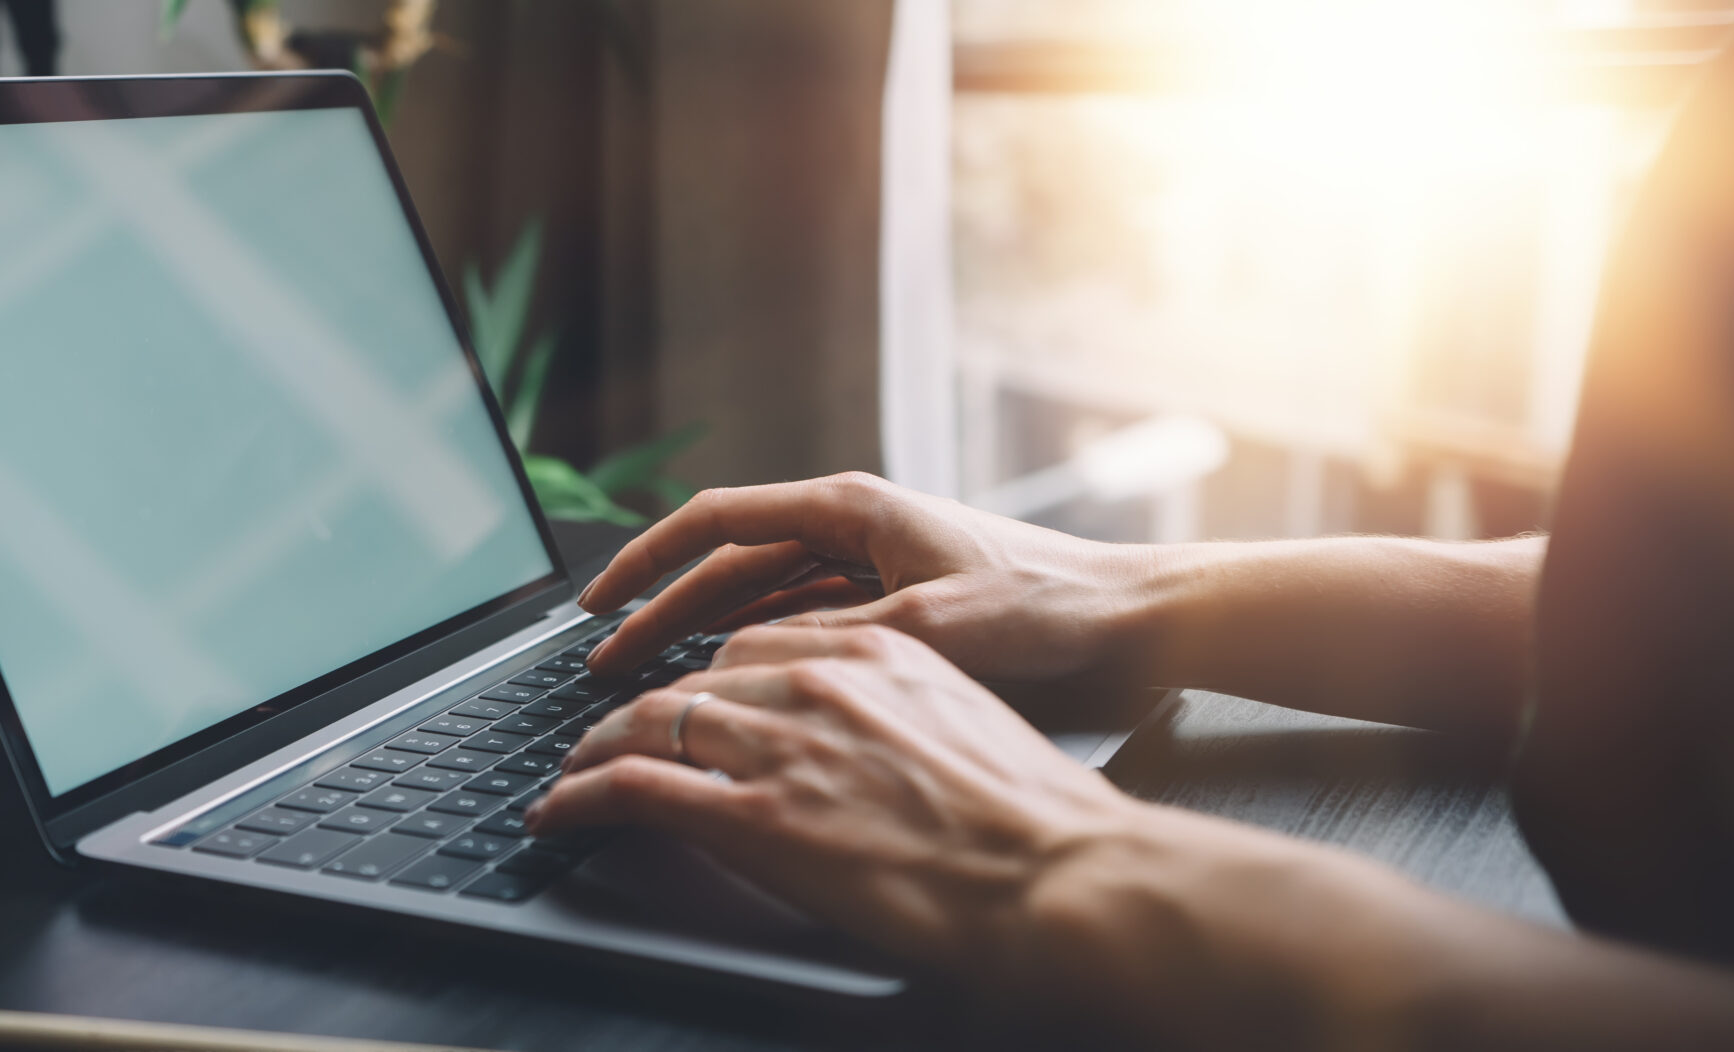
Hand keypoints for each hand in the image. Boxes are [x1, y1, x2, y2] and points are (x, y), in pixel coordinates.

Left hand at [530, 622, 1144, 975]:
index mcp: (875, 652)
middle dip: (642, 710)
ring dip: (595, 750)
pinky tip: (560, 811)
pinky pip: (636, 785)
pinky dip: (582, 795)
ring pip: (648, 723)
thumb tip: (864, 746)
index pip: (753, 643)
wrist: (1060, 874)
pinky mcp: (756, 813)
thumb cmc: (1035, 821)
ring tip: (572, 775)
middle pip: (693, 679)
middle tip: (607, 737)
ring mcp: (783, 743)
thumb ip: (897, 718)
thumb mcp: (964, 731)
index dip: (705, 679)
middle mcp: (818, 680)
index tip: (684, 702)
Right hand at [576, 472, 1152, 685]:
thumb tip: (736, 663)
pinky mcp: (897, 605)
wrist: (1136, 621)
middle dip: (661, 609)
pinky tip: (731, 689)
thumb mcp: (927, 626)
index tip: (597, 603)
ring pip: (762, 599)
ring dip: (704, 634)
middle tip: (604, 658)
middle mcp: (856, 527)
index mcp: (852, 507)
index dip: (646, 561)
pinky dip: (759, 652)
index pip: (717, 522)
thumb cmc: (1049, 606)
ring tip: (650, 678)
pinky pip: (803, 625)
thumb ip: (828, 638)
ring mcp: (875, 567)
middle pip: (730, 565)